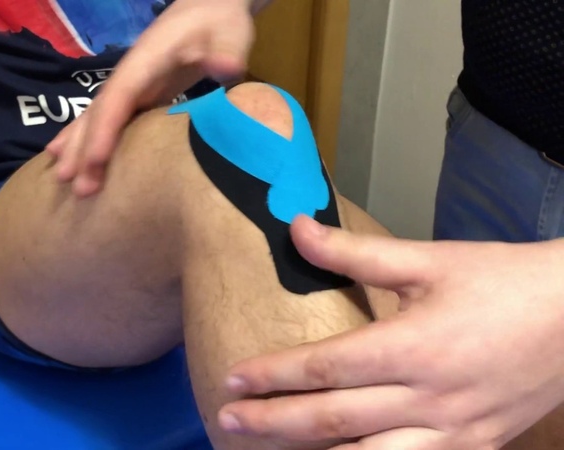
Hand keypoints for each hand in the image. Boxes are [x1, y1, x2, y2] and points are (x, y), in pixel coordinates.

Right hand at [47, 0, 255, 196]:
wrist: (208, 8)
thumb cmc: (218, 23)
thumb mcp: (229, 33)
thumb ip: (226, 50)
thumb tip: (224, 68)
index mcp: (147, 59)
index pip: (121, 95)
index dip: (106, 127)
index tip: (95, 159)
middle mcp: (131, 73)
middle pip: (101, 110)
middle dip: (83, 146)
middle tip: (69, 181)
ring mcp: (131, 84)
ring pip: (98, 116)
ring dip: (79, 146)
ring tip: (61, 177)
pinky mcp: (137, 94)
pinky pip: (107, 118)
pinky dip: (87, 137)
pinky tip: (70, 156)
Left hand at [218, 216, 563, 449]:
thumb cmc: (502, 281)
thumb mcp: (429, 260)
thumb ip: (355, 252)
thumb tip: (296, 227)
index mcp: (415, 346)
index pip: (325, 367)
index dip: (273, 374)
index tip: (233, 378)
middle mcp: (430, 399)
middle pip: (333, 421)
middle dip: (273, 423)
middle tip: (227, 419)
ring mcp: (454, 434)